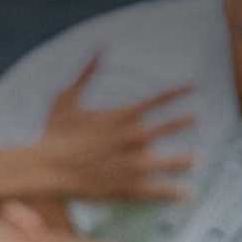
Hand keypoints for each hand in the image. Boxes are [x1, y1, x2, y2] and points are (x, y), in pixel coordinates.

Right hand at [39, 53, 194, 200]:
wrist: (44, 168)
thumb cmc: (52, 134)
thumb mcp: (65, 98)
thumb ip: (86, 73)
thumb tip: (99, 48)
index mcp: (120, 116)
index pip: (156, 100)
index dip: (176, 92)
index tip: (193, 86)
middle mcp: (131, 138)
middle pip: (165, 128)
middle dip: (181, 122)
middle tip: (196, 118)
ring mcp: (131, 163)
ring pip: (166, 160)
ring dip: (182, 160)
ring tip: (196, 160)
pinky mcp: (126, 186)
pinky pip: (156, 189)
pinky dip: (172, 192)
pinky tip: (186, 193)